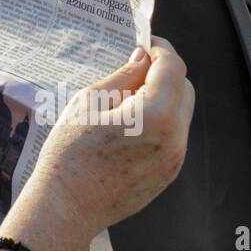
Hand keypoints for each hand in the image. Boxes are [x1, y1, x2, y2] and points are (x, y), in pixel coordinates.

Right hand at [31, 39, 192, 238]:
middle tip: (131, 71)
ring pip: (180, 114)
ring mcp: (175, 160)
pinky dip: (159, 122)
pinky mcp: (168, 175)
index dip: (160, 49)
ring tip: (123, 103)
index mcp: (156, 115)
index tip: (143, 43)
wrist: (66, 206)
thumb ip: (122, 77)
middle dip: (163, 73)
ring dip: (162, 98)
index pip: (173, 67)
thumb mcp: (88, 102)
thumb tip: (142, 58)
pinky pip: (173, 137)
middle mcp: (175, 139)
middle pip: (184, 88)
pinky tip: (127, 128)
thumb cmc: (70, 153)